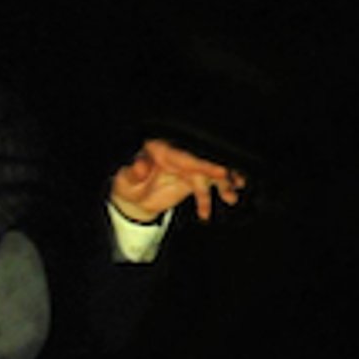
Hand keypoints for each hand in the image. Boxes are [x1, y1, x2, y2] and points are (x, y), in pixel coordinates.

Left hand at [109, 136, 245, 223]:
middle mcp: (178, 156)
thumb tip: (140, 166)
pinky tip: (214, 208)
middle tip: (233, 182)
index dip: (204, 163)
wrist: (131, 200)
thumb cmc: (126, 184)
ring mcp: (187, 168)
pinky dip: (213, 197)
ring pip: (209, 174)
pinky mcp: (191, 181)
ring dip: (223, 185)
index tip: (220, 171)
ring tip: (231, 197)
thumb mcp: (125, 178)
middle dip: (221, 172)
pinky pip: (206, 188)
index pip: (187, 155)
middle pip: (204, 161)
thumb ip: (134, 171)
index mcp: (163, 150)